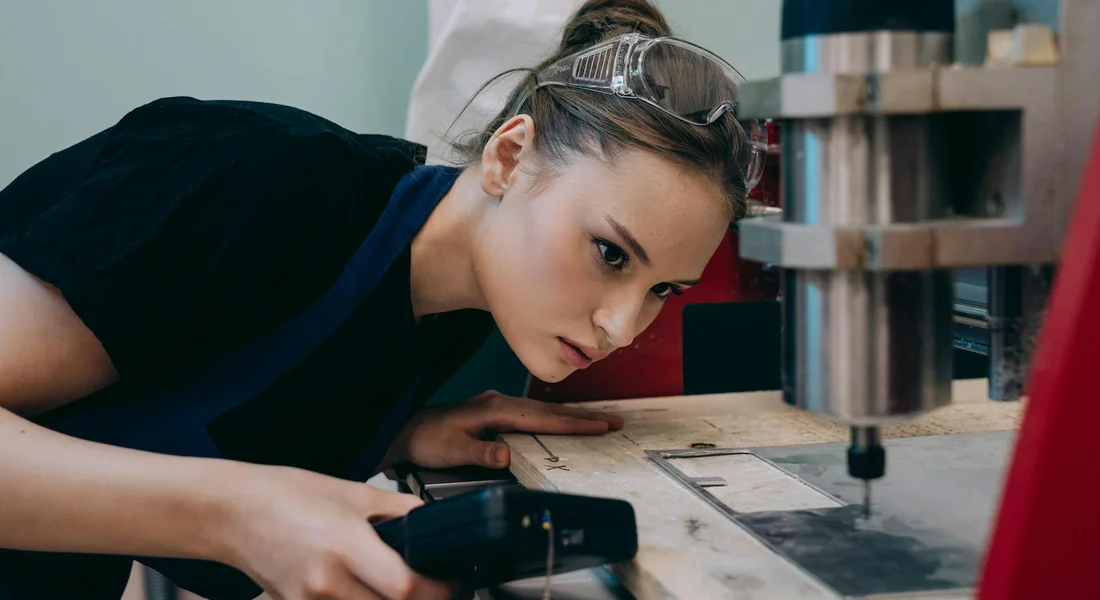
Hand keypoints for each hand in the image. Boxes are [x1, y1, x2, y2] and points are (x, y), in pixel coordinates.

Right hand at [223, 465, 454, 599]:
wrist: (233, 512)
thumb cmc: (287, 495)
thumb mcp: (354, 492)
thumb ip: (400, 511)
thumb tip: (435, 522)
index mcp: (346, 545)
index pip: (406, 588)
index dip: (438, 589)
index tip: (449, 580)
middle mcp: (327, 582)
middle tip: (431, 587)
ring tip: (398, 589)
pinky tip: (366, 593)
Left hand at [390, 391, 624, 469]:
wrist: (407, 429)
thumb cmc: (427, 439)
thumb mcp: (452, 450)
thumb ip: (480, 452)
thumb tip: (506, 455)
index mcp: (495, 409)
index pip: (543, 418)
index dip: (574, 423)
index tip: (600, 427)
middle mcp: (500, 402)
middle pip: (551, 410)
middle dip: (585, 416)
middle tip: (615, 422)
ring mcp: (499, 405)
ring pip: (544, 410)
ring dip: (573, 416)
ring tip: (599, 422)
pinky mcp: (496, 412)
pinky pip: (534, 414)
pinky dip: (555, 417)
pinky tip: (564, 423)